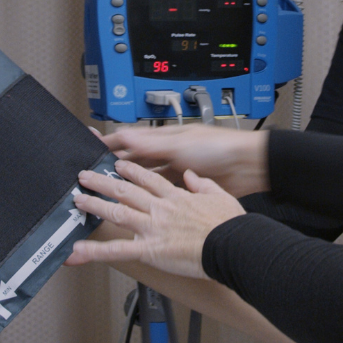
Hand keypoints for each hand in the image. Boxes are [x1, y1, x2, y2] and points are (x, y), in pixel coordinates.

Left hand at [69, 159, 243, 277]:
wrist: (232, 244)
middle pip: (126, 190)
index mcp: (177, 197)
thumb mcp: (221, 195)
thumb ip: (203, 185)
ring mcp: (153, 227)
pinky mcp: (150, 248)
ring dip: (95, 205)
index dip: (131, 171)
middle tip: (87, 177)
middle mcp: (161, 208)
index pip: (149, 179)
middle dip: (103, 182)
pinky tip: (79, 250)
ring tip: (79, 200)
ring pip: (117, 212)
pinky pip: (118, 250)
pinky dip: (96, 251)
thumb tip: (193, 177)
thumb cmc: (230, 225)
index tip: (119, 165)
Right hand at [100, 126, 268, 196]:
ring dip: (132, 184)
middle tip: (96, 175)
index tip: (93, 149)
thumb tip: (123, 136)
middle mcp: (169, 153)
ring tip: (112, 192)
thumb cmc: (220, 147)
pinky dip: (152, 198)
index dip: (112, 144)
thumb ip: (150, 144)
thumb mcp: (181, 144)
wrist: (248, 166)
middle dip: (116, 167)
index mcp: (165, 138)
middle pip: (136, 161)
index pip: (131, 140)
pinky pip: (163, 193)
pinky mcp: (187, 189)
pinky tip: (142, 206)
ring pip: (148, 179)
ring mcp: (177, 171)